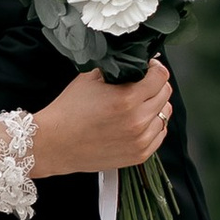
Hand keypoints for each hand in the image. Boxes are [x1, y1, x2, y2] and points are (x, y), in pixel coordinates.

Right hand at [31, 57, 173, 179]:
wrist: (55, 144)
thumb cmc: (68, 112)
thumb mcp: (89, 79)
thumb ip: (115, 70)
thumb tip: (131, 64)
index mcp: (127, 99)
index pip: (160, 77)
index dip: (155, 68)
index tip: (149, 68)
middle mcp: (137, 121)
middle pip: (165, 94)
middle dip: (156, 85)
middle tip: (144, 84)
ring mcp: (140, 140)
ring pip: (165, 115)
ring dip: (156, 106)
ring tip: (140, 104)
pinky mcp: (139, 154)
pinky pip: (160, 134)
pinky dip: (153, 125)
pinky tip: (139, 121)